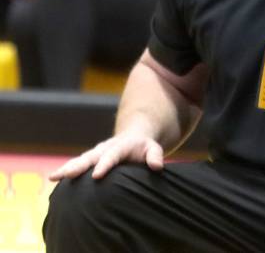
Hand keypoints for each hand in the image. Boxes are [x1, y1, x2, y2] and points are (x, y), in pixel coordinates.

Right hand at [49, 133, 163, 181]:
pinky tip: (53, 180)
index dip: (104, 165)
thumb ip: (155, 155)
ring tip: (53, 177)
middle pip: (90, 157)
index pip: (112, 156)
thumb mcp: (153, 148)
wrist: (133, 138)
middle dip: (78, 166)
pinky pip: (76, 164)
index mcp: (120, 146)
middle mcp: (105, 148)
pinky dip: (65, 171)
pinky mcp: (89, 159)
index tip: (96, 176)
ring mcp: (95, 153)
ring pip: (79, 160)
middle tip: (67, 175)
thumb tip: (157, 167)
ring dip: (67, 168)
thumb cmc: (144, 147)